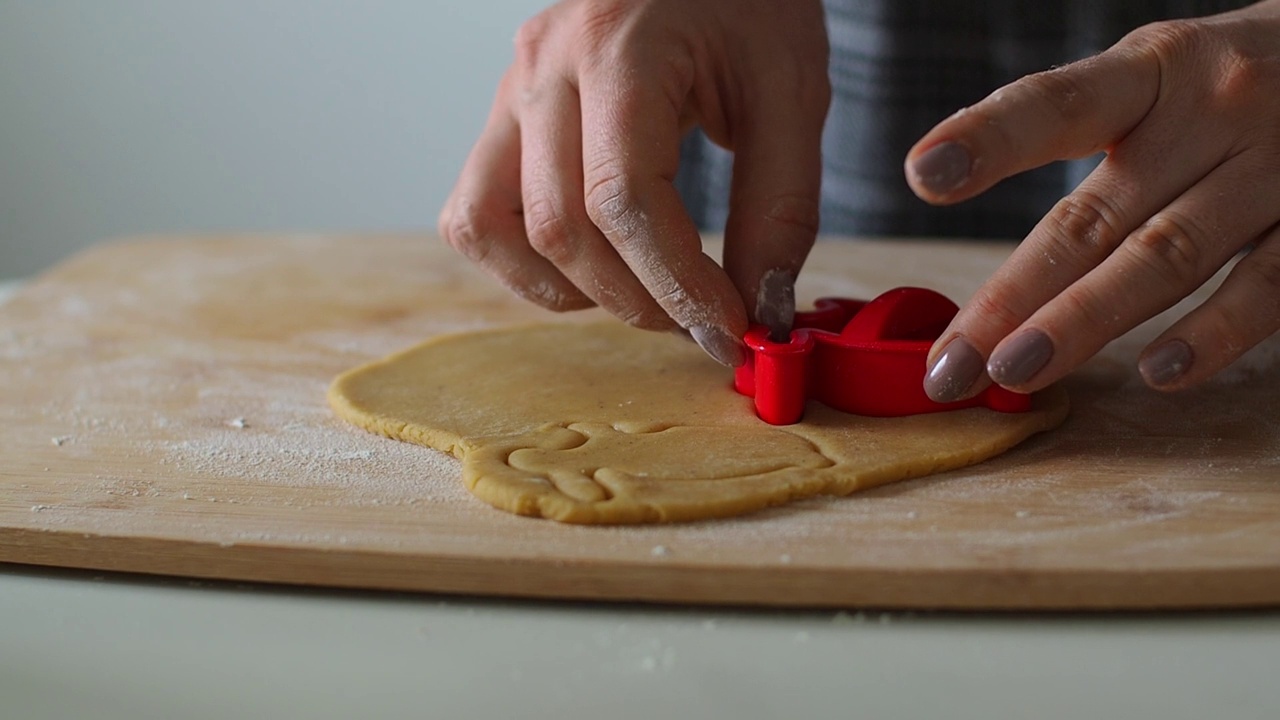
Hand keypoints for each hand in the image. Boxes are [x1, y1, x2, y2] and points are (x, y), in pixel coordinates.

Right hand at [438, 0, 829, 365]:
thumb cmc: (750, 3)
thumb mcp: (791, 90)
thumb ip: (779, 204)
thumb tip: (759, 310)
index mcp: (620, 47)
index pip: (623, 200)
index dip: (677, 283)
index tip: (729, 324)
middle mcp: (545, 67)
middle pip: (560, 228)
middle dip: (636, 297)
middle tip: (700, 317)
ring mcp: (511, 90)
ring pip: (494, 228)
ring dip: (570, 289)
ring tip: (643, 291)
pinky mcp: (502, 116)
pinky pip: (474, 213)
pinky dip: (522, 262)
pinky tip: (590, 263)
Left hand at [906, 1, 1279, 399]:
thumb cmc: (1237, 81)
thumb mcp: (1163, 77)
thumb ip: (1084, 137)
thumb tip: (974, 228)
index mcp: (1155, 71)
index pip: (1058, 106)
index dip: (990, 139)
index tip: (923, 174)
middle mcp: (1213, 112)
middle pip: (1093, 215)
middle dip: (1010, 295)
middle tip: (950, 363)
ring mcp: (1275, 167)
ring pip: (1167, 255)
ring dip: (1085, 321)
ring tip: (1016, 371)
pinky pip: (1269, 283)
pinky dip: (1216, 332)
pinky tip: (1161, 371)